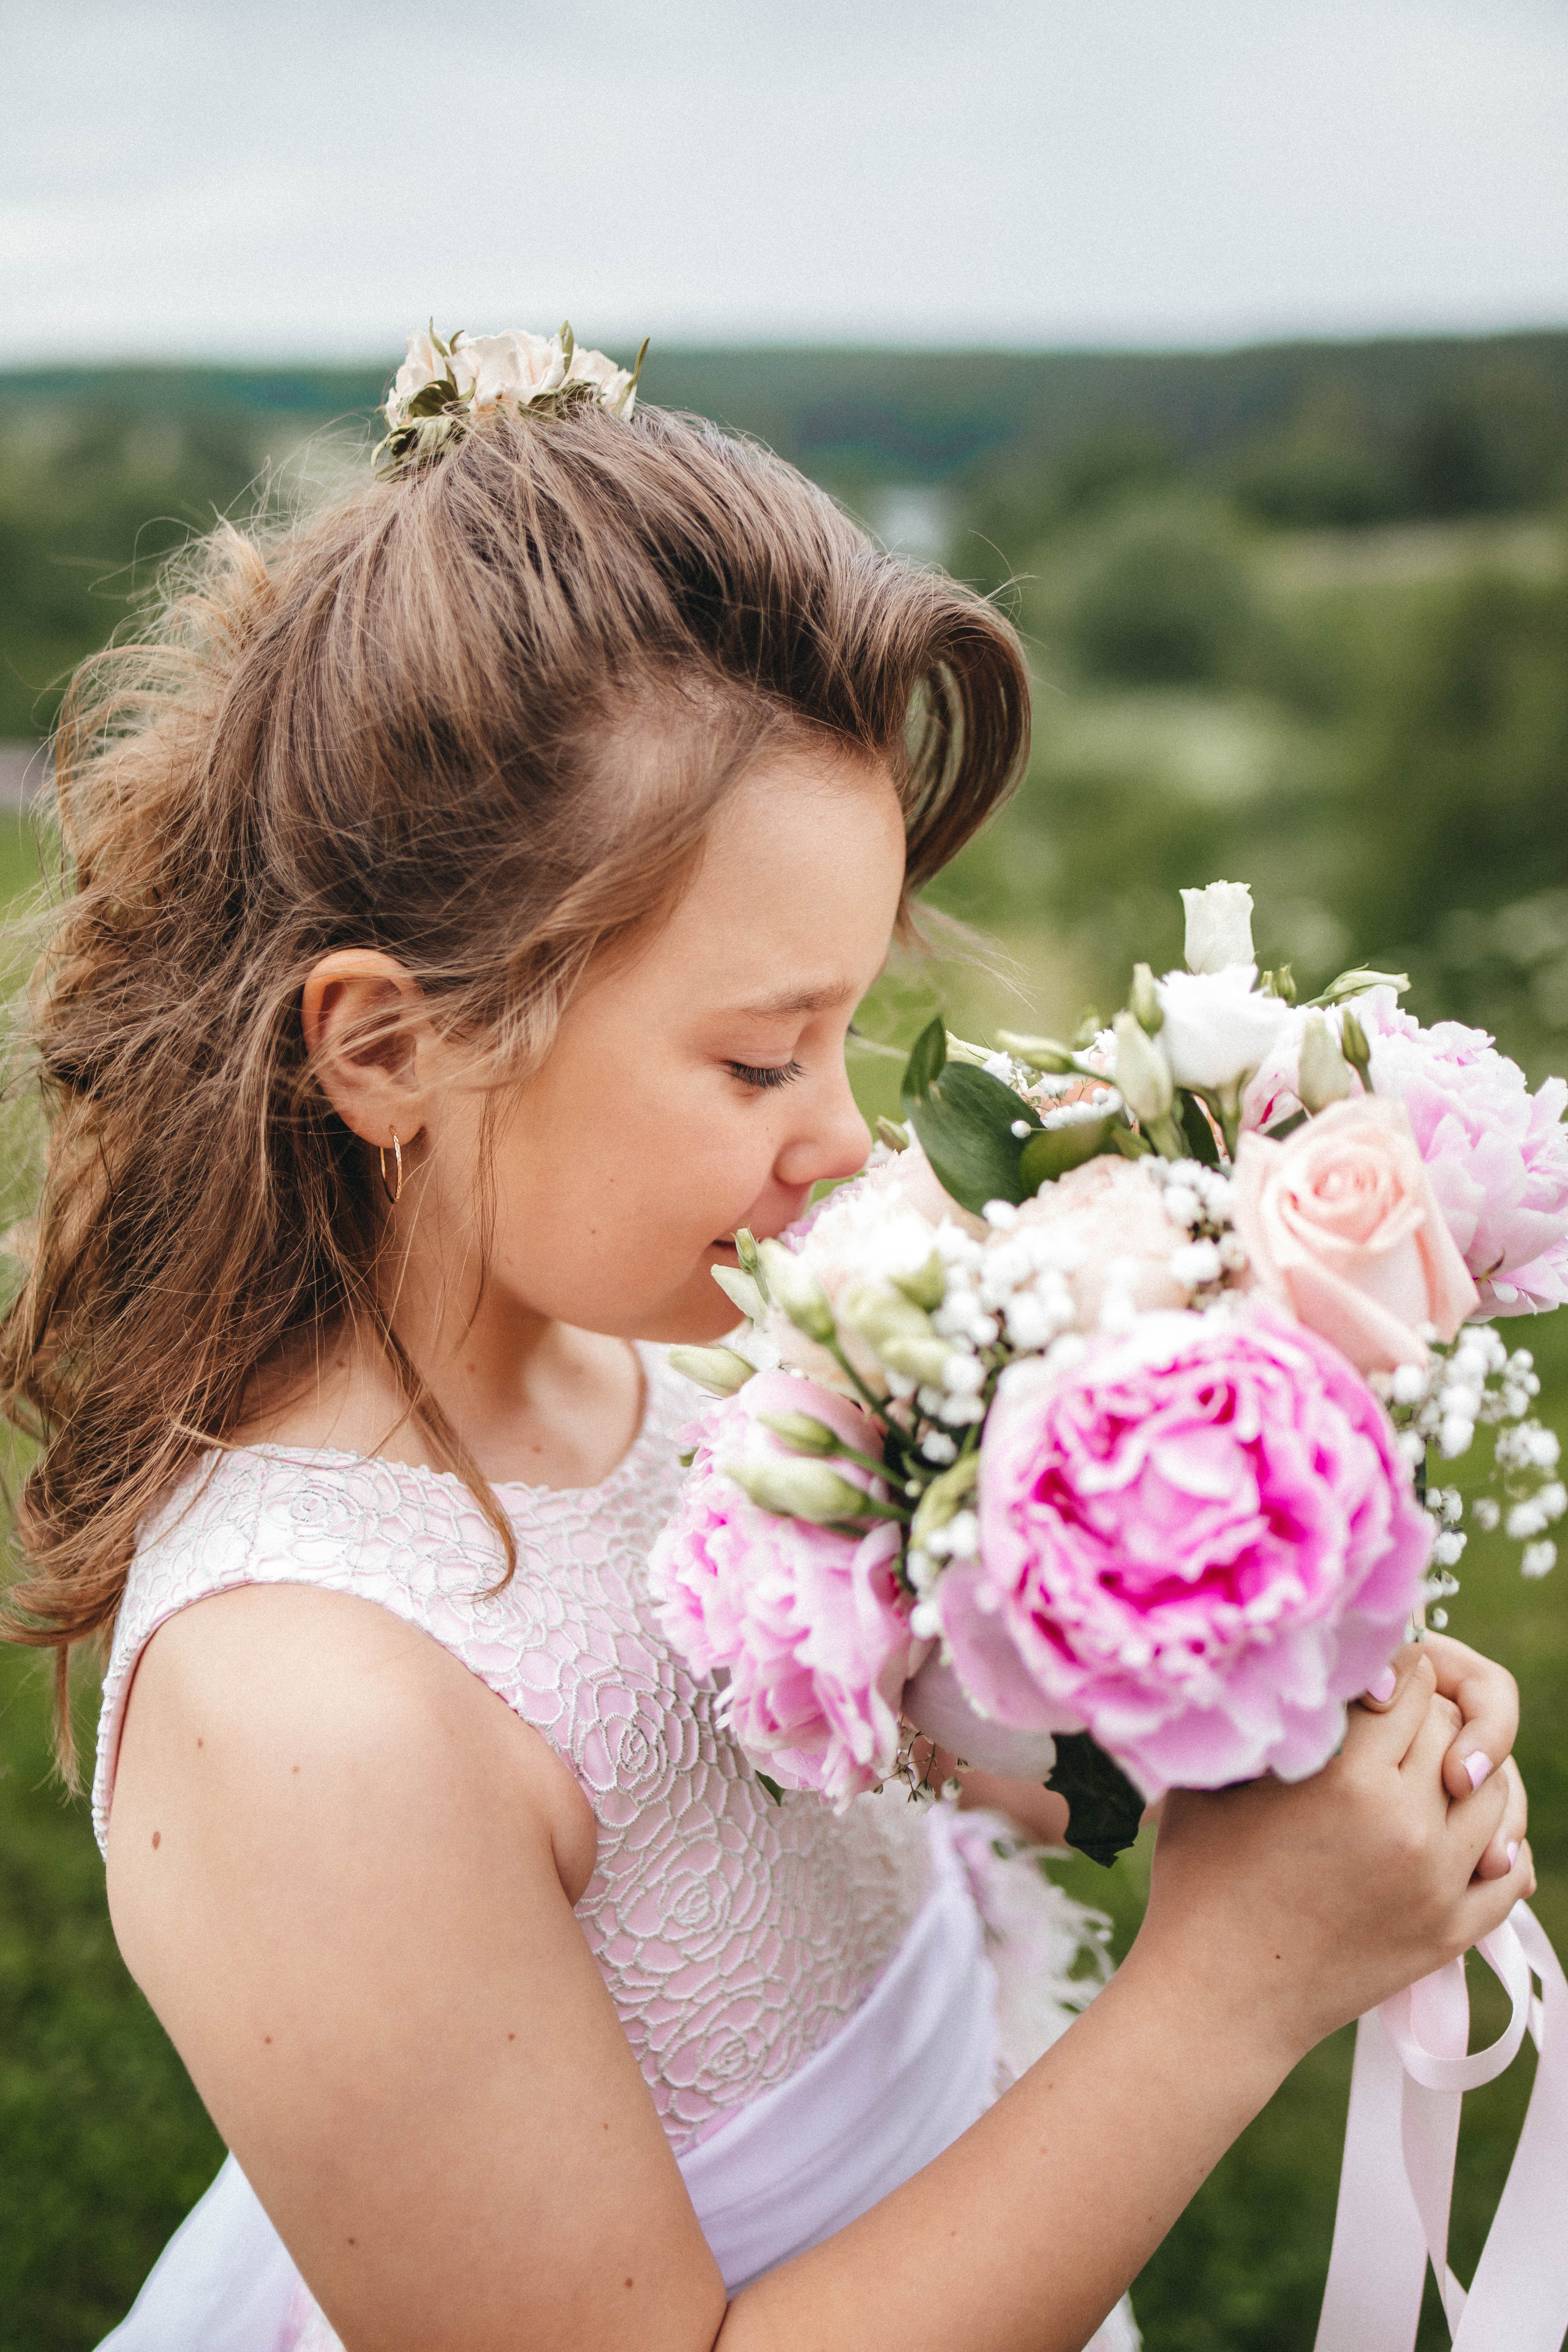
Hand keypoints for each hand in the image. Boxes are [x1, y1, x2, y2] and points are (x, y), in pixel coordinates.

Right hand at [1136, 1646, 1535, 2068]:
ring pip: (1494, 1793)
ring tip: (1431, 1764)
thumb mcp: (1220, 1779)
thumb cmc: (1201, 1876)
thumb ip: (1267, 1718)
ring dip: (1467, 1767)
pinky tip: (1468, 1827)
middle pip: (1454, 1731)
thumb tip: (1294, 1661)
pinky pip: (1512, 1870)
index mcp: (1350, 1781)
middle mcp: (1407, 1828)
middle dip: (1430, 1711)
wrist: (1218, 1995)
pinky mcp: (1450, 1934)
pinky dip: (1501, 1839)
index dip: (1394, 1670)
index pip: (1412, 1688)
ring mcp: (1437, 1886)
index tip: (1374, 1676)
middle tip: (1397, 1714)